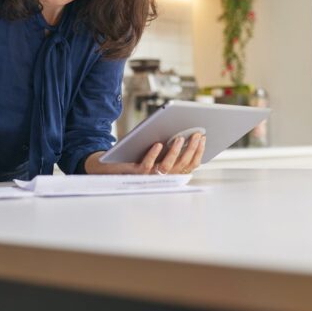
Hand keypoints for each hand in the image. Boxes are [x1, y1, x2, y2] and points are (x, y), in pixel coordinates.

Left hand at [84, 133, 205, 174]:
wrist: (107, 164)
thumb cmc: (136, 154)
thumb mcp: (156, 150)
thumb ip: (170, 145)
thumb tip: (186, 132)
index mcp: (170, 173)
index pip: (190, 165)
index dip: (198, 152)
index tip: (204, 137)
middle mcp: (162, 178)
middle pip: (182, 166)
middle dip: (191, 149)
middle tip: (196, 134)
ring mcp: (149, 177)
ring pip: (167, 168)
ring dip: (175, 152)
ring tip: (179, 137)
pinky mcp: (134, 174)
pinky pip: (146, 166)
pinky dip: (153, 155)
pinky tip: (158, 144)